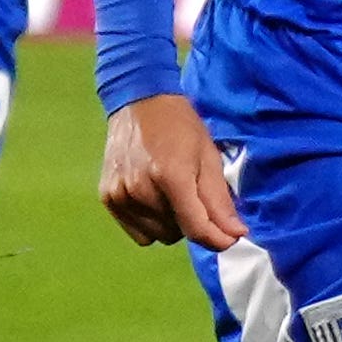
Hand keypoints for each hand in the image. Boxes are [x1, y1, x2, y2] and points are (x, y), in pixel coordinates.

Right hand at [100, 93, 239, 250]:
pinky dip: (151, 224)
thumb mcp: (209, 157)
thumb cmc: (181, 127)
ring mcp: (120, 194)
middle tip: (193, 195)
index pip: (195, 227)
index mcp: (170, 175)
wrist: (139, 102)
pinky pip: (138, 233)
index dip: (218, 239)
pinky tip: (153, 199)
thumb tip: (235, 235)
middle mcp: (140, 189)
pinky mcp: (107, 197)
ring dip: (171, 224)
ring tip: (172, 194)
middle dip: (192, 222)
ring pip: (158, 236)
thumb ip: (219, 200)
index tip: (231, 238)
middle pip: (177, 234)